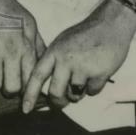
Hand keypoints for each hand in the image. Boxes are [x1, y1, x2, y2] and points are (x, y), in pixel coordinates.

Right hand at [0, 0, 44, 95]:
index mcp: (25, 46)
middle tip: (6, 81)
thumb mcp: (30, 24)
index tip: (21, 86)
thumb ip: (38, 46)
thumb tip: (44, 66)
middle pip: (10, 88)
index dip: (26, 88)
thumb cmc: (10, 10)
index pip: (29, 80)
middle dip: (9, 88)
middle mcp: (9, 51)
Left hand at [21, 0, 135, 112]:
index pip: (37, 76)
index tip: (25, 110)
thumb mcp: (62, 42)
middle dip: (58, 102)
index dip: (30, 94)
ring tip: (83, 78)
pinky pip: (92, 92)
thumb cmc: (84, 35)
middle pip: (55, 93)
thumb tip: (44, 86)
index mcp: (54, 51)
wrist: (110, 24)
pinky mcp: (99, 73)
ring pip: (74, 95)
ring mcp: (83, 67)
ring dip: (78, 93)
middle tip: (60, 103)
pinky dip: (93, 88)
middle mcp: (66, 60)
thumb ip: (53, 61)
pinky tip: (96, 73)